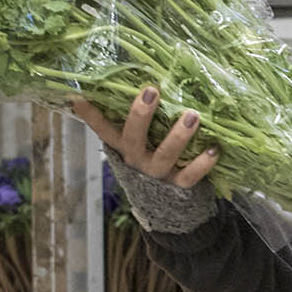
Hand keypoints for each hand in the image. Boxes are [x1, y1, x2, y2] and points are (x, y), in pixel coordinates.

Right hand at [68, 85, 218, 189]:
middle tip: (151, 90)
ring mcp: (156, 173)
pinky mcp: (177, 186)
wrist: (166, 207)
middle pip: (133, 137)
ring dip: (179, 135)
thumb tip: (143, 84)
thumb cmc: (151, 161)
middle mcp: (136, 160)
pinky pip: (190, 175)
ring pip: (165, 155)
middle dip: (141, 114)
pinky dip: (203, 163)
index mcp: (123, 147)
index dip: (90, 115)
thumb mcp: (139, 144)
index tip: (77, 96)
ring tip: (193, 115)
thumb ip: (138, 122)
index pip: (103, 129)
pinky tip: (214, 148)